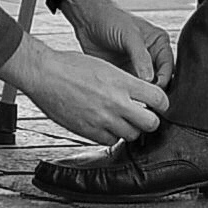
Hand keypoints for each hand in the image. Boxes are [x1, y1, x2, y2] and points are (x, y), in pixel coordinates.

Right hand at [0, 35, 166, 144]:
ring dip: (130, 129)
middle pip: (151, 123)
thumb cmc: (71, 66)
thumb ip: (126, 83)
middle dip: (150, 120)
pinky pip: (110, 141)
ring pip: (131, 135)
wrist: (44, 74)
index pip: (159, 99)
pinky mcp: (88, 131)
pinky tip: (105, 124)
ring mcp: (102, 119)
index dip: (162, 103)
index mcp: (122, 82)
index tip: (159, 104)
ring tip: (120, 118)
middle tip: (144, 115)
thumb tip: (142, 95)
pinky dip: (111, 135)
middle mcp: (116, 103)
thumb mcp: (105, 66)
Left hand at [61, 0, 175, 85]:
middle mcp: (151, 56)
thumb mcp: (129, 34)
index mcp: (159, 43)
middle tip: (144, 96)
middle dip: (153, 89)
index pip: (168, 66)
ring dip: (140, 92)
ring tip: (133, 96)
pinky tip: (123, 95)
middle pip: (160, 79)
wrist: (87, 21)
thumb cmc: (110, 19)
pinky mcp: (123, 74)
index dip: (163, 79)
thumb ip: (141, 56)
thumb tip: (150, 79)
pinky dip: (128, 93)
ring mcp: (137, 66)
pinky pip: (130, 87)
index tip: (154, 90)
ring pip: (145, 86)